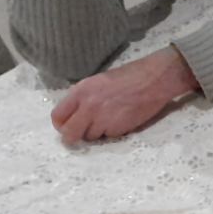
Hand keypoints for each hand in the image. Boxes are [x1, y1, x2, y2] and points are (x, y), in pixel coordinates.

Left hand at [51, 46, 199, 142]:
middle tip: (80, 135)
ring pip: (90, 137)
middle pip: (70, 134)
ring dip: (97, 132)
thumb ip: (83, 98)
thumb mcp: (98, 81)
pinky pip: (108, 136)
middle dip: (73, 137)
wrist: (155, 79)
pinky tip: (122, 120)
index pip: (57, 116)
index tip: (67, 126)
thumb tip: (75, 115)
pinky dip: (113, 132)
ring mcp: (103, 119)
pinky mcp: (118, 128)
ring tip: (110, 120)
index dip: (61, 125)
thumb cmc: (129, 76)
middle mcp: (88, 107)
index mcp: (81, 91)